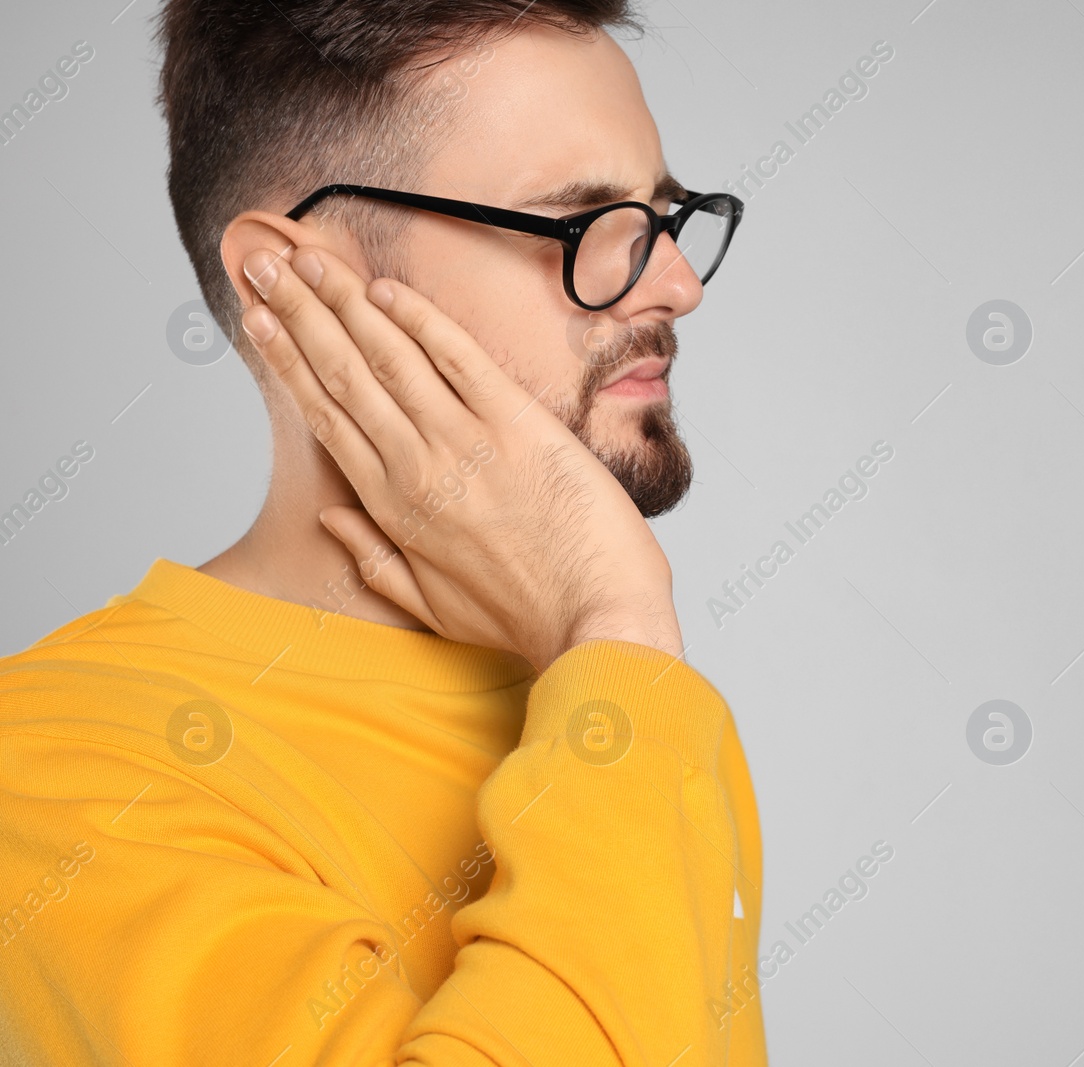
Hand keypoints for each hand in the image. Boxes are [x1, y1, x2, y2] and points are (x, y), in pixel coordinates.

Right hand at [238, 243, 682, 670]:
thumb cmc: (525, 618)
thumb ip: (373, 560)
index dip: (288, 361)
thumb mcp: (433, 607)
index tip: (260, 318)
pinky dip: (420, 319)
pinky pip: (459, 357)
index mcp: (392, 507)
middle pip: (343, 373)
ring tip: (308, 256)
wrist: (597, 620)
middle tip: (265, 262)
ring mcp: (465, 441)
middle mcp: (416, 466)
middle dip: (299, 311)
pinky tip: (387, 289)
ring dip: (343, 300)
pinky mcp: (518, 424)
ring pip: (388, 356)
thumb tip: (331, 521)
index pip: (326, 416)